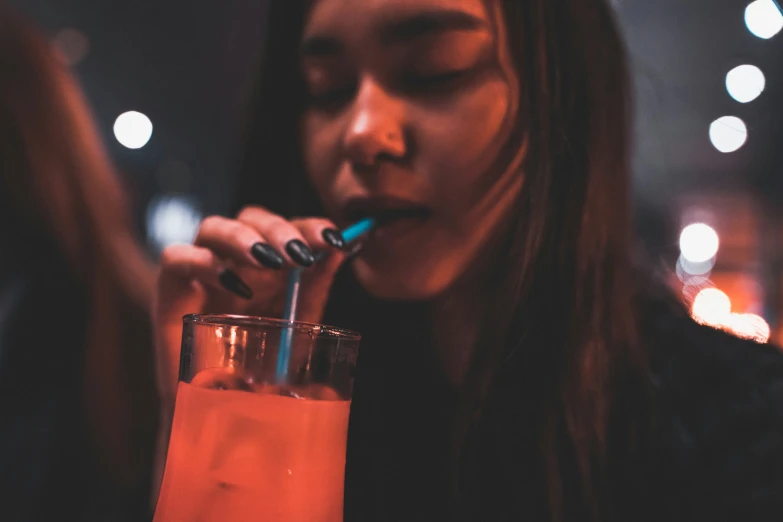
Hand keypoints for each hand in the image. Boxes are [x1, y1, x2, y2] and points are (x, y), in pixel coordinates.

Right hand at [152, 206, 347, 408]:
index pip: (288, 226)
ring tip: (271, 260)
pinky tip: (235, 286)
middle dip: (278, 230)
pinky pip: (176, 257)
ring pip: (213, 227)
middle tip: (300, 254)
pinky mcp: (170, 290)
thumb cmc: (263, 370)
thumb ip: (315, 287)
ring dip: (244, 237)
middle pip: (251, 218)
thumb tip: (340, 249)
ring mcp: (201, 271)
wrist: (224, 415)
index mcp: (269, 263)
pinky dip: (204, 263)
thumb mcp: (298, 326)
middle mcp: (235, 260)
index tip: (334, 240)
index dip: (310, 225)